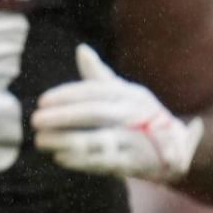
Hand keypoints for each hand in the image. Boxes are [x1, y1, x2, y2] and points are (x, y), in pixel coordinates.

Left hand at [34, 44, 202, 183]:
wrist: (176, 149)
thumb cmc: (141, 117)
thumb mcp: (125, 93)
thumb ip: (100, 76)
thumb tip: (81, 50)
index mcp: (130, 95)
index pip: (96, 91)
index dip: (68, 95)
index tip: (43, 101)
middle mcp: (135, 114)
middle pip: (97, 113)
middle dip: (64, 116)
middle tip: (36, 119)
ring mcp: (136, 139)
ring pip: (99, 139)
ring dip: (67, 140)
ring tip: (41, 140)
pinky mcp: (134, 163)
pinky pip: (105, 161)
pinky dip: (81, 160)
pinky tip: (60, 156)